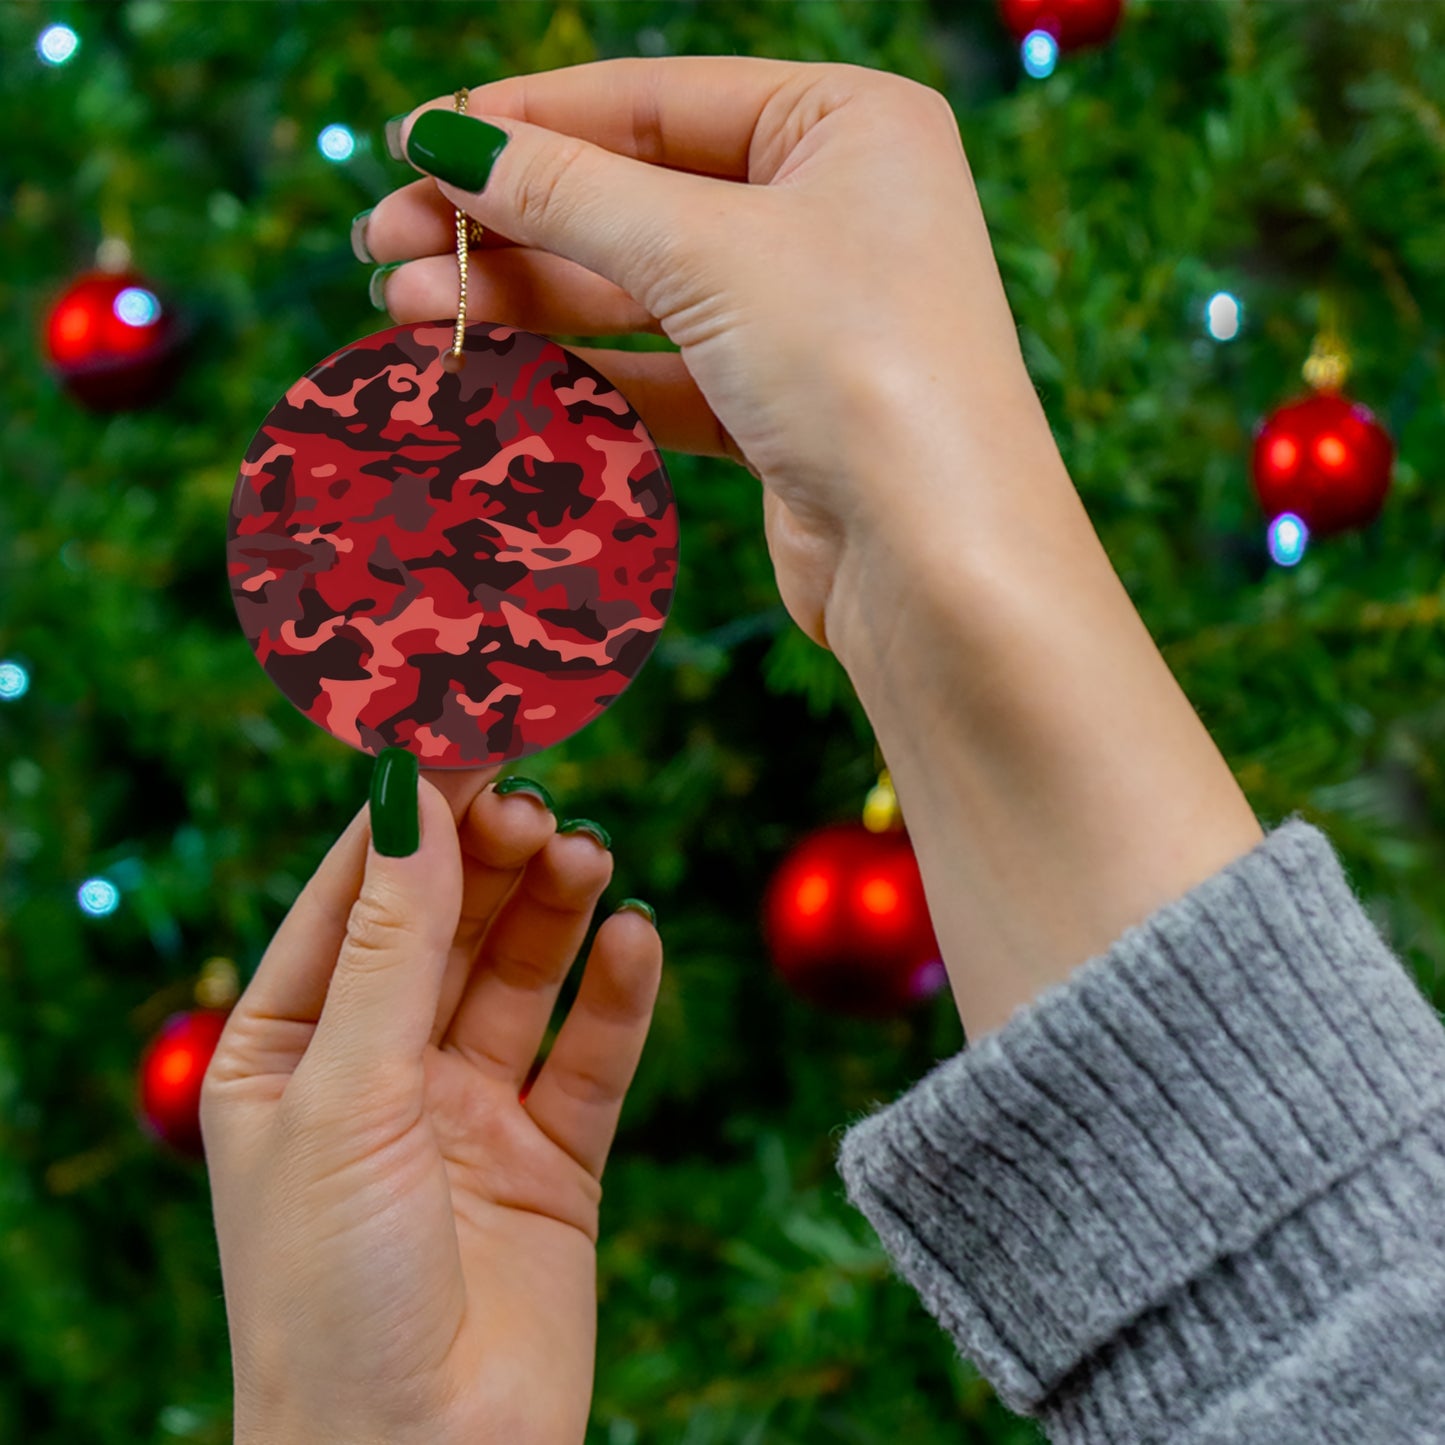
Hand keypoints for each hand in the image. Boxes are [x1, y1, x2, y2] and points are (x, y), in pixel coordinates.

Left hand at [201, 768, 661, 1444]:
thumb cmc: (331, 1295)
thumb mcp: (346, 1096)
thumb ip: (391, 943)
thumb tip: (412, 793)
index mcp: (289, 1050)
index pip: (354, 893)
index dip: (410, 810)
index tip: (469, 728)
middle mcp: (379, 1069)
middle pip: (446, 922)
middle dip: (489, 855)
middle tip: (538, 798)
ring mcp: (468, 1111)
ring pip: (521, 974)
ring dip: (554, 908)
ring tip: (585, 855)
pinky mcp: (552, 1159)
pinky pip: (591, 1054)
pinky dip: (617, 994)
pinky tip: (636, 939)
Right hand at [361, 56, 1053, 656]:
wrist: (939, 563)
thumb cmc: (859, 368)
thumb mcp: (705, 251)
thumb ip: (569, 192)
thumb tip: (446, 140)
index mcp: (847, 124)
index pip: (654, 100)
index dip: (525, 121)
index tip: (411, 143)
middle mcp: (834, 211)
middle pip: (635, 197)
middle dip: (506, 222)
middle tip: (383, 244)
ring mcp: (808, 316)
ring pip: (637, 291)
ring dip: (522, 300)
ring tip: (406, 311)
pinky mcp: (781, 410)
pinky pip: (660, 372)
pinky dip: (578, 373)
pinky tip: (488, 371)